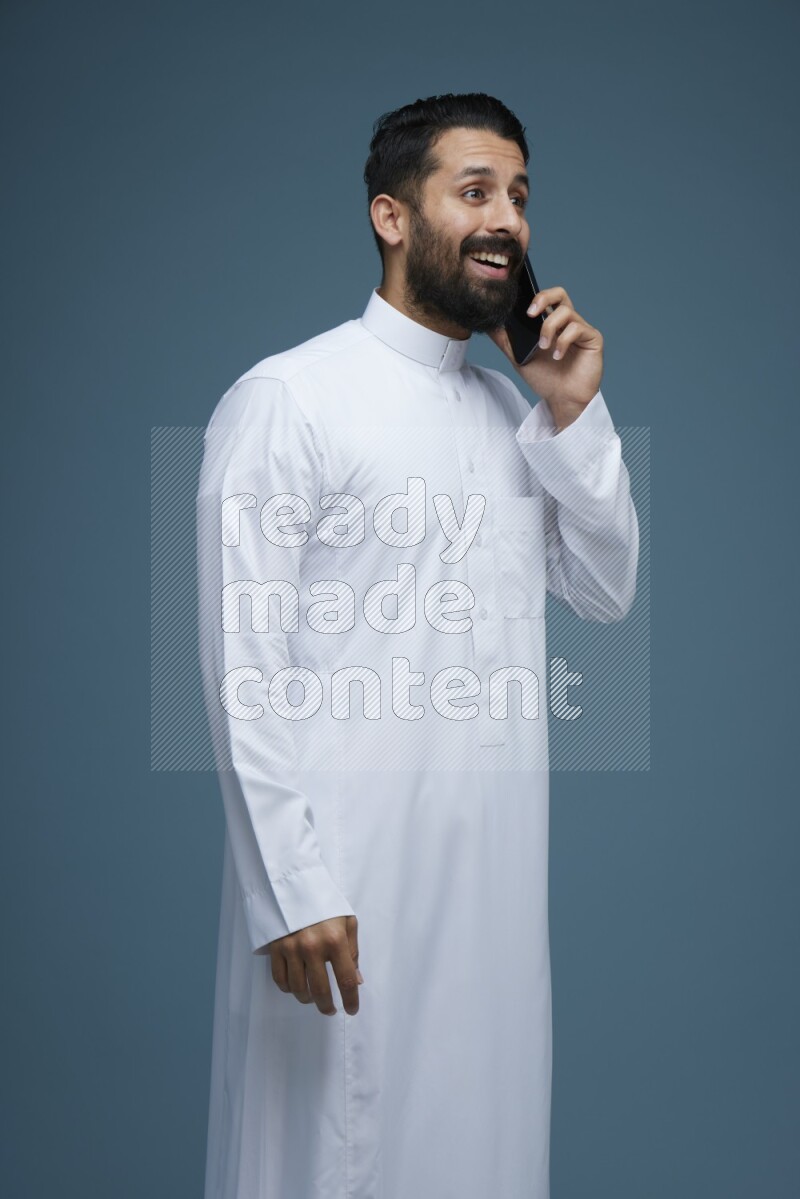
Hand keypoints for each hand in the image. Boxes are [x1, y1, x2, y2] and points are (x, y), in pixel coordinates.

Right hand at [267, 914, 362, 1015]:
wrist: (296, 884)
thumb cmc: (325, 904)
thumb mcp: (347, 921)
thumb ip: (353, 952)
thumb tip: (357, 980)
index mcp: (335, 940)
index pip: (346, 980)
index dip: (351, 1000)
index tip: (352, 1010)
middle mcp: (313, 947)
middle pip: (320, 991)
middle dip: (327, 1007)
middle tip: (331, 1010)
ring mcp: (291, 949)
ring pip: (298, 989)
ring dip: (308, 999)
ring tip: (314, 998)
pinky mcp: (275, 948)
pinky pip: (280, 979)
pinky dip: (289, 989)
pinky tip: (297, 987)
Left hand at [487, 285, 603, 430]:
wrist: (562, 400)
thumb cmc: (545, 379)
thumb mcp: (518, 358)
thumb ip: (506, 340)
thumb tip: (488, 324)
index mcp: (552, 323)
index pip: (545, 298)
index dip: (534, 297)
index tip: (520, 309)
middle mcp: (567, 323)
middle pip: (559, 293)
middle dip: (543, 297)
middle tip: (530, 313)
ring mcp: (581, 329)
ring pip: (565, 311)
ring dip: (549, 327)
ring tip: (542, 347)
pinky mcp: (593, 338)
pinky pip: (577, 328)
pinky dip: (563, 341)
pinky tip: (557, 356)